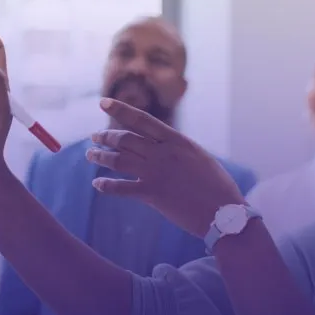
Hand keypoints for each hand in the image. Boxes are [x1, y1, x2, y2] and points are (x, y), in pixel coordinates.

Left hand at [87, 98, 245, 236]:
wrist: (223, 212)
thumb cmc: (217, 186)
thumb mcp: (199, 157)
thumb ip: (178, 149)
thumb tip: (163, 145)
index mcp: (177, 141)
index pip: (142, 120)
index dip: (120, 110)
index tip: (103, 103)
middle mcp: (163, 153)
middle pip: (125, 140)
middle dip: (106, 137)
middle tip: (95, 137)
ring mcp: (155, 173)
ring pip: (118, 160)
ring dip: (100, 156)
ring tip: (91, 155)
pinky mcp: (152, 194)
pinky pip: (121, 188)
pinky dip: (106, 185)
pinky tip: (98, 184)